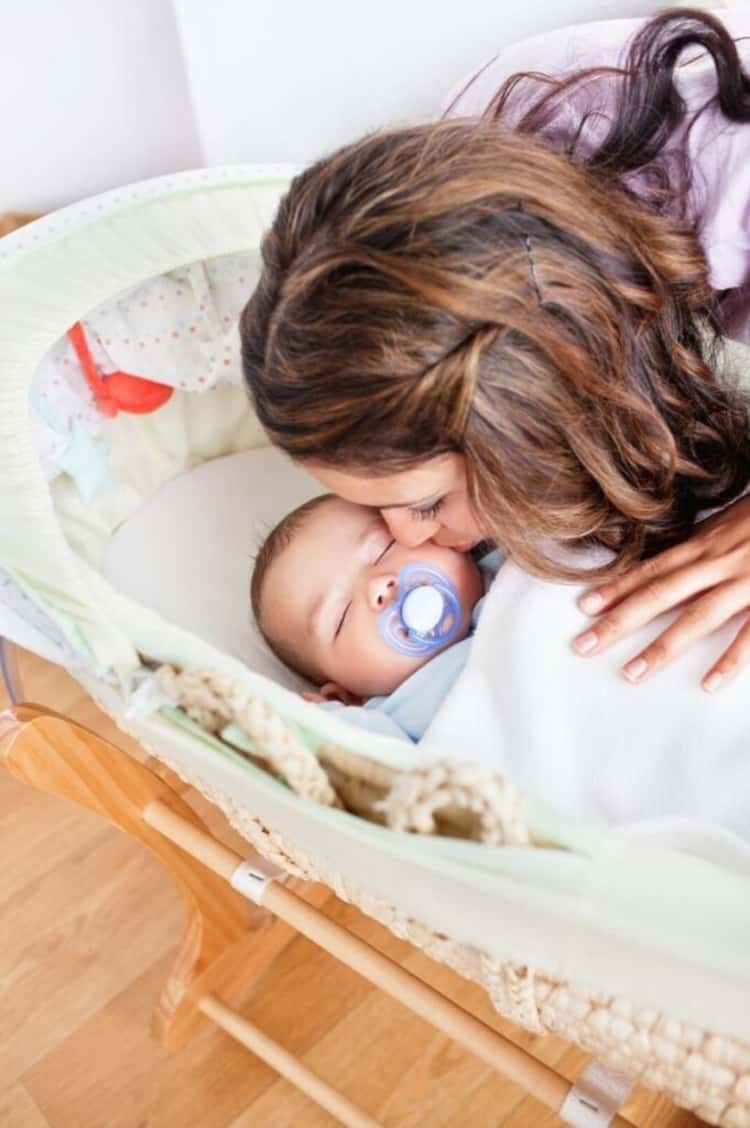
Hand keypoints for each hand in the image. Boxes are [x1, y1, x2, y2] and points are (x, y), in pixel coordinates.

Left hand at [572, 494, 749, 691]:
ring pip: (697, 617)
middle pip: (660, 594)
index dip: (617, 587)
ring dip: (662, 647)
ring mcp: (748, 581)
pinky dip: (731, 660)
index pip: (652, 567)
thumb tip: (673, 563)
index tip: (584, 606)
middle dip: (619, 621)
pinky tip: (710, 684)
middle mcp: (719, 561)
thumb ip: (706, 542)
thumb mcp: (733, 519)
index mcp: (707, 542)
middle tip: (583, 646)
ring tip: (632, 674)